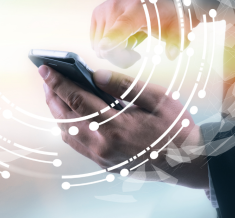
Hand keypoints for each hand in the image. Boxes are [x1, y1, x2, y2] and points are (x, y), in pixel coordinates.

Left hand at [39, 64, 208, 188]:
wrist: (189, 162)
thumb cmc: (176, 129)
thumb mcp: (159, 99)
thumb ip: (126, 86)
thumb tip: (97, 75)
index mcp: (116, 126)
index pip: (77, 100)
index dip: (58, 83)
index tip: (45, 69)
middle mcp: (104, 145)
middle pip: (65, 118)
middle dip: (52, 95)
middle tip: (46, 78)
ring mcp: (103, 157)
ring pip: (67, 134)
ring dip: (57, 112)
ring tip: (55, 94)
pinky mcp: (106, 164)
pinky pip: (78, 145)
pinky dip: (68, 128)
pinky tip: (70, 116)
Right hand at [90, 0, 193, 67]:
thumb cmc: (163, 13)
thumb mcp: (177, 26)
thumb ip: (178, 41)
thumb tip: (172, 54)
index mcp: (138, 9)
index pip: (123, 25)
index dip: (113, 38)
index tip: (104, 49)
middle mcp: (118, 6)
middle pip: (108, 43)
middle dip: (120, 57)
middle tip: (134, 55)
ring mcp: (105, 8)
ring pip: (99, 45)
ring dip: (113, 52)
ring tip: (128, 44)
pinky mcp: (97, 13)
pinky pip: (95, 40)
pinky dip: (105, 45)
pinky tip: (118, 39)